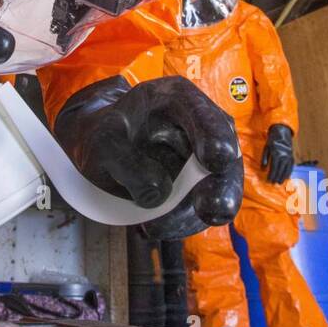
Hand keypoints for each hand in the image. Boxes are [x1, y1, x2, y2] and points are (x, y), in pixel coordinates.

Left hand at [53, 75, 242, 239]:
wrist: (103, 149)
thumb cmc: (104, 134)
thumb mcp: (102, 142)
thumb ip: (126, 162)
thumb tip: (158, 194)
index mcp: (177, 98)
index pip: (201, 112)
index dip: (213, 135)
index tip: (215, 160)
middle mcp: (199, 126)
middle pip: (225, 156)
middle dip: (222, 187)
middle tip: (211, 211)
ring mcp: (204, 157)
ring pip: (216, 190)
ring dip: (192, 215)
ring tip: (152, 227)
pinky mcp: (200, 186)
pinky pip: (199, 209)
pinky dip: (180, 223)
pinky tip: (152, 228)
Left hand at [261, 124, 294, 183]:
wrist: (282, 132)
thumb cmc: (272, 141)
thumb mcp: (266, 148)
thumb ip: (264, 159)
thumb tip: (263, 169)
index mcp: (277, 154)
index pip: (274, 168)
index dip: (271, 175)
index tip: (269, 180)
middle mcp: (284, 156)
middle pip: (280, 170)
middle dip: (276, 177)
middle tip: (273, 183)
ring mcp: (289, 156)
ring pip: (286, 169)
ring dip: (283, 177)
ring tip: (280, 182)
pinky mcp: (292, 156)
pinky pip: (291, 166)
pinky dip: (289, 172)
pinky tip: (287, 177)